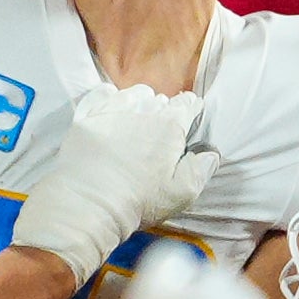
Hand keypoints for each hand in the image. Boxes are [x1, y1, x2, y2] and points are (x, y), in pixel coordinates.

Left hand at [9, 84, 219, 285]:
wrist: (87, 204)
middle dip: (162, 111)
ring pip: (134, 94)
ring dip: (138, 103)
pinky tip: (110, 110)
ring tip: (135, 120)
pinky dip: (110, 97)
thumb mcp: (182, 194)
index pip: (188, 103)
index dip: (190, 109)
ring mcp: (112, 110)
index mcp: (170, 126)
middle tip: (157, 134)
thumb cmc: (138, 202)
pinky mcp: (87, 116)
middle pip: (160, 100)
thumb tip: (211, 154)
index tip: (188, 118)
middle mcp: (143, 111)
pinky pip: (103, 93)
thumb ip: (201, 170)